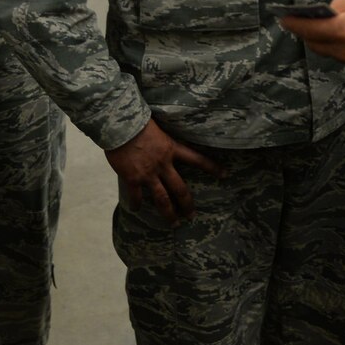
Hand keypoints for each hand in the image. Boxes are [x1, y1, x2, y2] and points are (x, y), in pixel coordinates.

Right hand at [104, 118, 219, 225]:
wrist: (120, 125)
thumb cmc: (138, 121)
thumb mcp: (157, 127)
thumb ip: (162, 139)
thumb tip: (162, 141)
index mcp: (171, 148)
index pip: (197, 159)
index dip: (212, 167)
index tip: (224, 174)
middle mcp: (163, 164)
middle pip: (180, 189)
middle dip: (187, 204)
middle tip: (192, 215)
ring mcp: (148, 173)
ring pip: (162, 199)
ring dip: (168, 213)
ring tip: (173, 223)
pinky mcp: (132, 178)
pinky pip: (136, 196)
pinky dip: (136, 204)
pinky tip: (136, 209)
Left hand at [281, 0, 344, 67]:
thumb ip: (344, 4)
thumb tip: (331, 10)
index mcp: (343, 31)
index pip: (308, 29)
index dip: (294, 22)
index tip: (284, 16)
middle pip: (315, 44)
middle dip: (306, 32)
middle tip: (302, 20)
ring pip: (329, 52)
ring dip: (322, 40)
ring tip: (321, 26)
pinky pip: (344, 56)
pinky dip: (337, 46)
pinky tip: (343, 35)